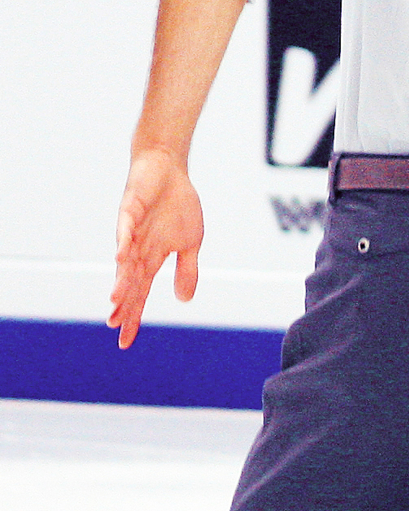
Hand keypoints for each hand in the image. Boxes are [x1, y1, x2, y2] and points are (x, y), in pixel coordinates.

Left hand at [108, 148, 203, 348]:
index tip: (125, 341)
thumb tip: (183, 300)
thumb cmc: (178, 205)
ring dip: (121, 279)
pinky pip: (126, 226)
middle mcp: (137, 248)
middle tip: (116, 327)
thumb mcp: (191, 242)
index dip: (133, 315)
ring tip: (115, 300)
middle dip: (123, 305)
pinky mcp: (132, 208)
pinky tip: (121, 257)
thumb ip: (186, 270)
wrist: (169, 169)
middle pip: (129, 282)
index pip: (140, 293)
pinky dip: (123, 241)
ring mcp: (133, 229)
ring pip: (125, 259)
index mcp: (152, 258)